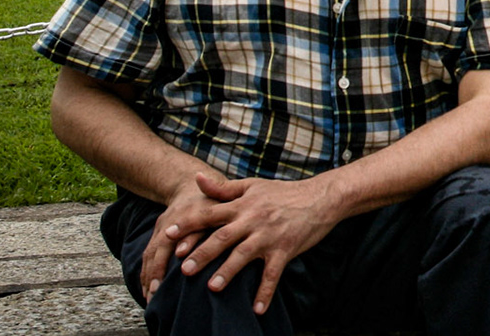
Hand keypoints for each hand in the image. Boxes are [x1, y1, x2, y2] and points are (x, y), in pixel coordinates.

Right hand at [139, 175, 221, 302]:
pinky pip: (149, 255)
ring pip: (148, 256)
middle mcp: (164, 227)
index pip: (162, 248)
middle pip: (153, 255)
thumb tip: (180, 253)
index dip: (159, 268)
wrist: (192, 184)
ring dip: (146, 277)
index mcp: (176, 222)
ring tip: (148, 299)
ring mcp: (159, 231)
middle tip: (152, 298)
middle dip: (151, 277)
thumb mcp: (210, 210)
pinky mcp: (159, 234)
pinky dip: (147, 271)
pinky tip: (148, 287)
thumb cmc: (210, 200)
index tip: (158, 288)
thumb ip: (196, 230)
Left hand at [162, 171, 344, 313]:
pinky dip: (265, 292)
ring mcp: (269, 236)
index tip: (168, 234)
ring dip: (228, 272)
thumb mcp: (252, 186)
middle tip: (184, 269)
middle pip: (222, 238)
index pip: (210, 214)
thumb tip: (196, 179)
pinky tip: (257, 309)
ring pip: (244, 256)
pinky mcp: (285, 250)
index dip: (189, 224)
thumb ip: (223, 188)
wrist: (320, 197)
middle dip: (202, 253)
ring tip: (212, 287)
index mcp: (243, 205)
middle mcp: (253, 220)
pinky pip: (273, 274)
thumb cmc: (284, 192)